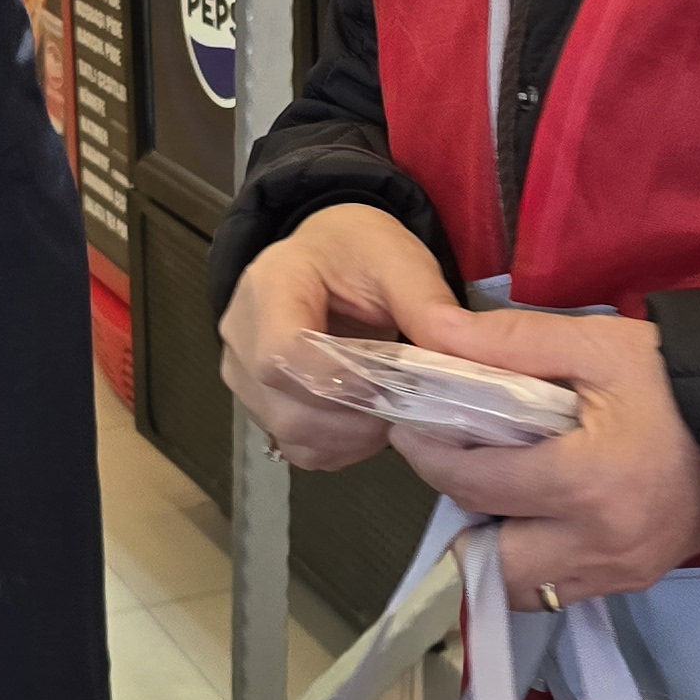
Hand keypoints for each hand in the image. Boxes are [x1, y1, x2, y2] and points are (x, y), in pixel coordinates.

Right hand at [220, 203, 474, 471]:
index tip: (395, 386)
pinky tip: (364, 420)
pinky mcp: (257, 404)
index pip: (284, 352)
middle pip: (286, 405)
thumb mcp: (400, 260)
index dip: (342, 383)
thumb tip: (458, 358)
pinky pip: (294, 447)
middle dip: (355, 418)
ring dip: (350, 436)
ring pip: (290, 433)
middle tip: (404, 403)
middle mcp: (240, 333)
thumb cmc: (360, 253)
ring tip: (388, 408)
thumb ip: (426, 305)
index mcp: (270, 284)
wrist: (329, 257)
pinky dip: (337, 446)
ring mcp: (242, 374)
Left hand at [395, 310, 699, 606]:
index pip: (474, 483)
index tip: (410, 426)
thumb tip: (433, 333)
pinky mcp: (636, 580)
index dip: (429, 454)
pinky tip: (544, 512)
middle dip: (462, 515)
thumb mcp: (599, 345)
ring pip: (521, 587)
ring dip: (497, 546)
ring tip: (505, 492)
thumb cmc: (682, 378)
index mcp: (586, 482)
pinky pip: (561, 589)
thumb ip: (511, 341)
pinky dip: (538, 559)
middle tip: (463, 466)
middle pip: (487, 561)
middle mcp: (597, 543)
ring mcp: (619, 571)